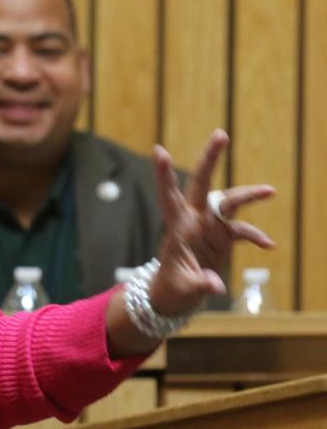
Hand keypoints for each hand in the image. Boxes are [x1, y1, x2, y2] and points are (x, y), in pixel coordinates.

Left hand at [148, 129, 274, 314]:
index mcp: (177, 227)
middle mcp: (194, 219)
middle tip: (221, 135)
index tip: (158, 150)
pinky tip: (268, 245)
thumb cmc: (172, 287)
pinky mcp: (223, 236)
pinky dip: (255, 237)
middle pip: (202, 183)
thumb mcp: (183, 288)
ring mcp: (209, 225)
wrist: (177, 293)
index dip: (164, 175)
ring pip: (229, 201)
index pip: (168, 196)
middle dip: (209, 159)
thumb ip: (200, 284)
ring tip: (270, 191)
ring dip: (249, 194)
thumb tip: (214, 286)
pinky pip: (243, 231)